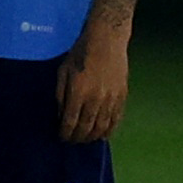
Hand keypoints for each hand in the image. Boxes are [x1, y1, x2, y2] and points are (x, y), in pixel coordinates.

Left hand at [56, 22, 129, 140]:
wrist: (106, 41)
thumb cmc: (79, 54)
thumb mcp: (62, 72)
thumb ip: (61, 95)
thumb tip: (61, 115)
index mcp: (78, 92)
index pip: (71, 121)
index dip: (65, 133)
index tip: (61, 137)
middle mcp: (96, 99)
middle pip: (87, 127)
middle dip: (78, 138)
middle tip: (72, 141)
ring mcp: (111, 99)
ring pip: (102, 126)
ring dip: (93, 136)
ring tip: (85, 140)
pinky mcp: (122, 97)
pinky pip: (116, 119)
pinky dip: (110, 130)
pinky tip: (103, 135)